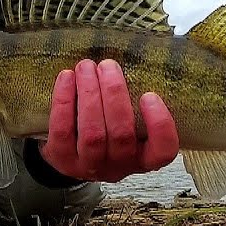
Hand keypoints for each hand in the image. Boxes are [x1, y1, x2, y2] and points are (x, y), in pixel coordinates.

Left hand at [39, 59, 178, 182]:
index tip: (149, 95)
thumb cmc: (107, 130)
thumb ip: (135, 104)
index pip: (163, 151)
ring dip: (89, 95)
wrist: (69, 152)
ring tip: (86, 67)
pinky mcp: (62, 159)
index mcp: (143, 158)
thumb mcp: (129, 123)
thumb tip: (133, 58)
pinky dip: (64, 101)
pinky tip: (66, 77)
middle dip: (114, 94)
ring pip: (92, 133)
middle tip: (108, 65)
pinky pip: (62, 130)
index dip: (160, 124)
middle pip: (121, 134)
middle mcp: (119, 166)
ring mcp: (88, 166)